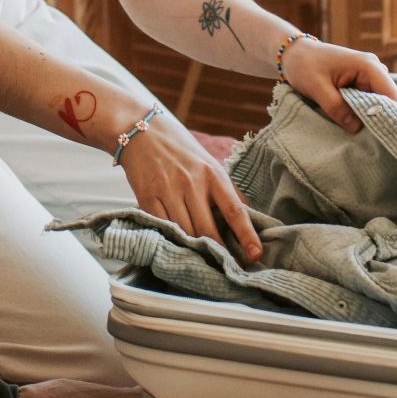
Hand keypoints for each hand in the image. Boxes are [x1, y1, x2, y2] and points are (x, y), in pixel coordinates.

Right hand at [116, 111, 263, 261]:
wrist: (141, 132)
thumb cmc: (180, 150)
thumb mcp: (209, 164)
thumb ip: (226, 190)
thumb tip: (248, 217)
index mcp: (213, 174)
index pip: (235, 210)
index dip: (247, 235)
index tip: (256, 255)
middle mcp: (192, 182)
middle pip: (208, 230)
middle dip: (217, 251)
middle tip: (225, 265)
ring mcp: (168, 190)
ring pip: (186, 233)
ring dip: (193, 248)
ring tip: (200, 257)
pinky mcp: (146, 196)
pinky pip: (162, 227)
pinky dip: (171, 239)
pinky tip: (176, 244)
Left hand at [279, 38, 396, 133]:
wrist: (294, 54)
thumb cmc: (304, 65)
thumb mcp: (318, 88)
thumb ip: (337, 108)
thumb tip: (358, 128)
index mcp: (368, 66)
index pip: (391, 93)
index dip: (393, 115)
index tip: (389, 137)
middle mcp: (374, 69)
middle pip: (388, 100)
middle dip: (382, 118)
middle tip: (376, 142)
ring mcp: (368, 77)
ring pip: (379, 103)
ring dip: (372, 117)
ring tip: (366, 136)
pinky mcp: (361, 84)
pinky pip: (368, 102)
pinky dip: (363, 114)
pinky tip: (358, 126)